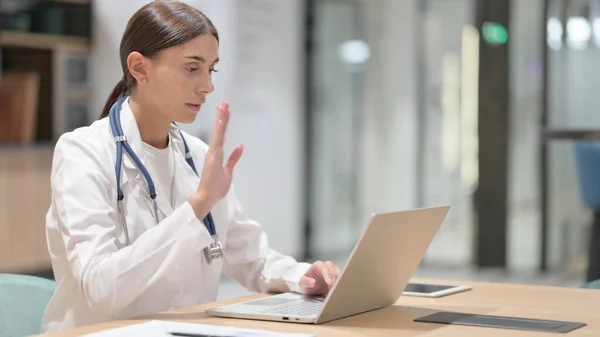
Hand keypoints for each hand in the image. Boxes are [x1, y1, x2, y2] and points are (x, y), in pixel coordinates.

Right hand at [191, 101, 243, 216]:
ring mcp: (213, 153)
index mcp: (218, 154)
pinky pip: (217, 140)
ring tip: (223, 107)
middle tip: (225, 103)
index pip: (222, 135)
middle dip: (223, 116)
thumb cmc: (216, 187)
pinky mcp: (212, 156)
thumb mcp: (229, 171)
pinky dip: (218, 130)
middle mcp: (215, 151)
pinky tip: (220, 121)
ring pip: (218, 133)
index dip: (224, 122)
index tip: (226, 110)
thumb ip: (234, 158)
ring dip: (221, 120)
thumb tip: (241, 147)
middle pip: (220, 131)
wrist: (206, 197)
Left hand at [299, 260, 341, 294]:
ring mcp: (334, 269)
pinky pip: (343, 278)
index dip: (328, 276)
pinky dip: (342, 284)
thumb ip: (306, 282)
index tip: (330, 283)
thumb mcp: (303, 283)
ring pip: (340, 275)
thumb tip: (313, 282)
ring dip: (339, 283)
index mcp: (318, 265)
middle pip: (334, 272)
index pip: (324, 269)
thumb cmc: (307, 282)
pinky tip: (340, 291)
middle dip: (334, 282)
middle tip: (333, 292)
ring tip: (337, 292)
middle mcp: (327, 265)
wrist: (312, 283)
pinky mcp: (339, 274)